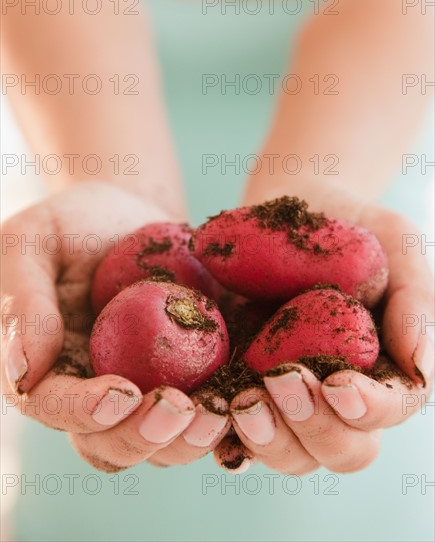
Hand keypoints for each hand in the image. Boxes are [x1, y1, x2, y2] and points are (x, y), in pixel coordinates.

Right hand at [1, 181, 230, 471]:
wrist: (133, 215)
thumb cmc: (76, 223)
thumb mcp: (33, 243)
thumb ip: (23, 301)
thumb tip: (23, 372)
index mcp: (49, 367)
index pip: (55, 407)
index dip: (84, 412)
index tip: (122, 393)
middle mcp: (95, 391)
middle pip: (110, 444)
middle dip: (141, 437)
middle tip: (177, 408)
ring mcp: (143, 389)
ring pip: (160, 443)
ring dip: (187, 440)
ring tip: (216, 412)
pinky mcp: (186, 378)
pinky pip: (202, 415)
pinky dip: (223, 422)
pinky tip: (243, 402)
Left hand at [213, 189, 433, 473]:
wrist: (290, 206)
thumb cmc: (352, 224)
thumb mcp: (397, 246)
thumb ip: (416, 303)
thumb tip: (420, 368)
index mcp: (381, 371)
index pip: (385, 413)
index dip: (367, 410)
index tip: (337, 383)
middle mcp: (335, 396)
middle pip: (338, 450)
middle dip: (313, 428)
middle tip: (283, 380)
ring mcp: (287, 397)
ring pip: (287, 453)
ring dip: (267, 438)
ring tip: (243, 401)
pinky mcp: (243, 383)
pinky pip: (233, 431)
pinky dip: (221, 433)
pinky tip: (210, 410)